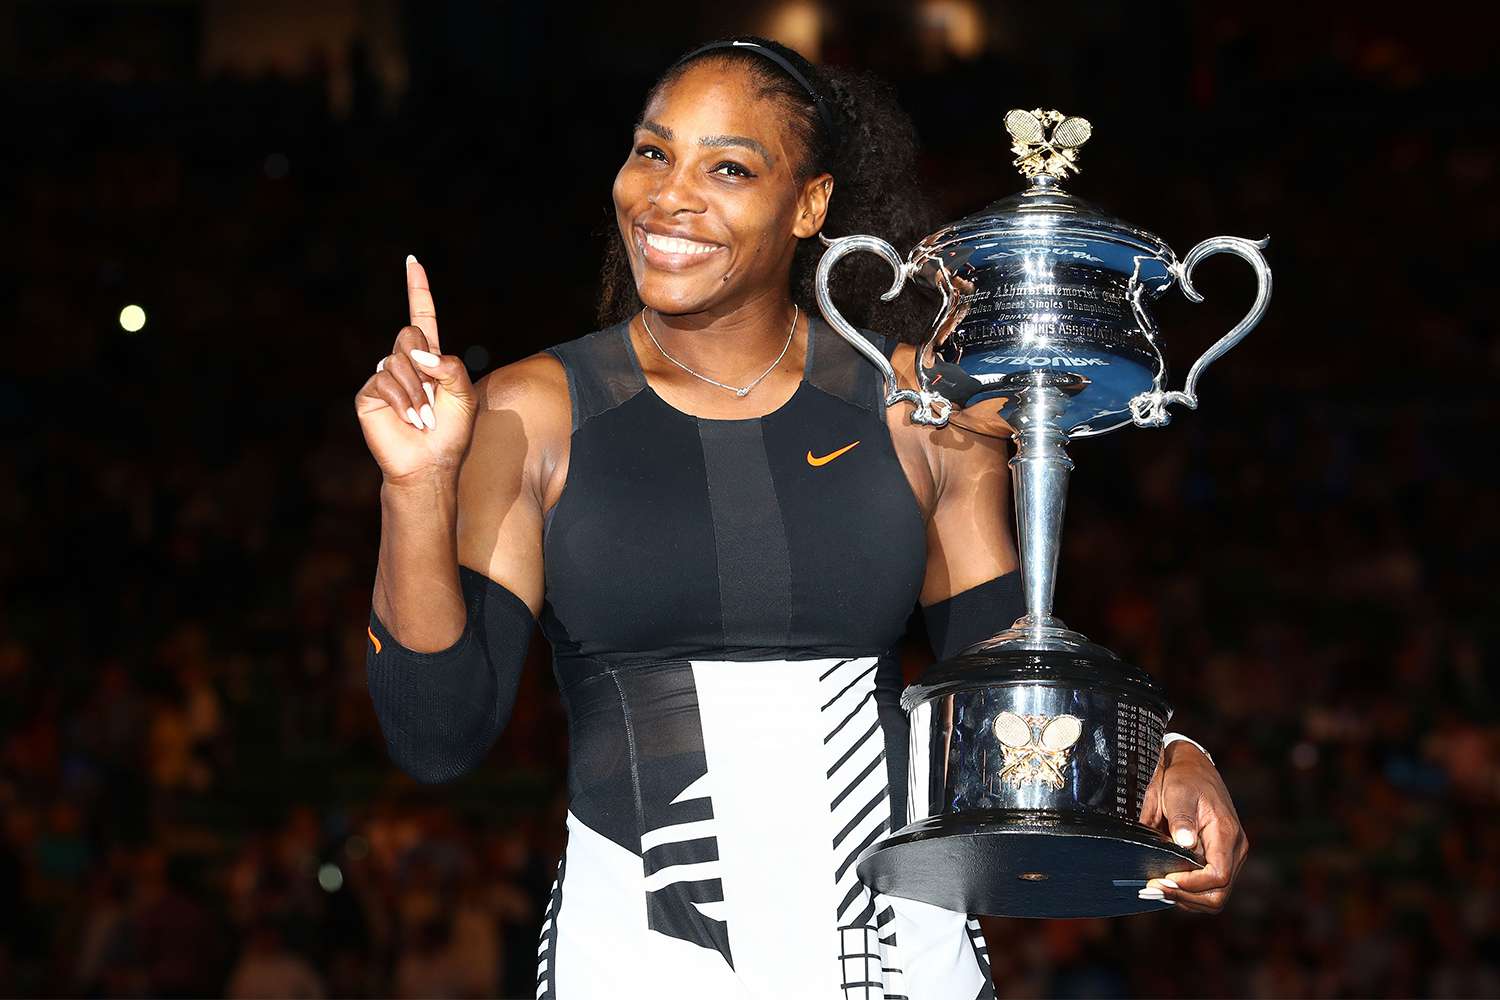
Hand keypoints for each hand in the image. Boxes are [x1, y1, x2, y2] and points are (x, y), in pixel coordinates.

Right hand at [355, 256, 478, 483]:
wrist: (430, 463)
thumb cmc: (450, 432)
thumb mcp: (464, 395)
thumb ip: (451, 366)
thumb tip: (418, 352)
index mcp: (429, 358)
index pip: (422, 316)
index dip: (418, 290)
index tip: (413, 262)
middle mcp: (404, 362)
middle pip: (410, 334)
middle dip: (425, 364)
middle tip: (433, 398)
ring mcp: (384, 376)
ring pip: (398, 359)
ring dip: (417, 391)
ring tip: (424, 418)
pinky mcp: (368, 393)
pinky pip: (384, 380)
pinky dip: (402, 400)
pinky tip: (411, 420)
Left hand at [1137, 740, 1249, 912]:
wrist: (1193, 768)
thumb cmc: (1184, 778)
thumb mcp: (1177, 792)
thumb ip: (1181, 817)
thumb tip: (1185, 842)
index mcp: (1227, 834)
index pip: (1218, 875)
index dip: (1191, 884)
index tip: (1164, 880)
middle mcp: (1234, 850)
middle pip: (1219, 893)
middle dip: (1186, 897)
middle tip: (1155, 889)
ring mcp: (1229, 856)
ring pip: (1214, 895)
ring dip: (1186, 898)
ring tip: (1156, 888)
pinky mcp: (1218, 858)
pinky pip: (1208, 886)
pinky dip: (1187, 892)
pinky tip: (1165, 883)